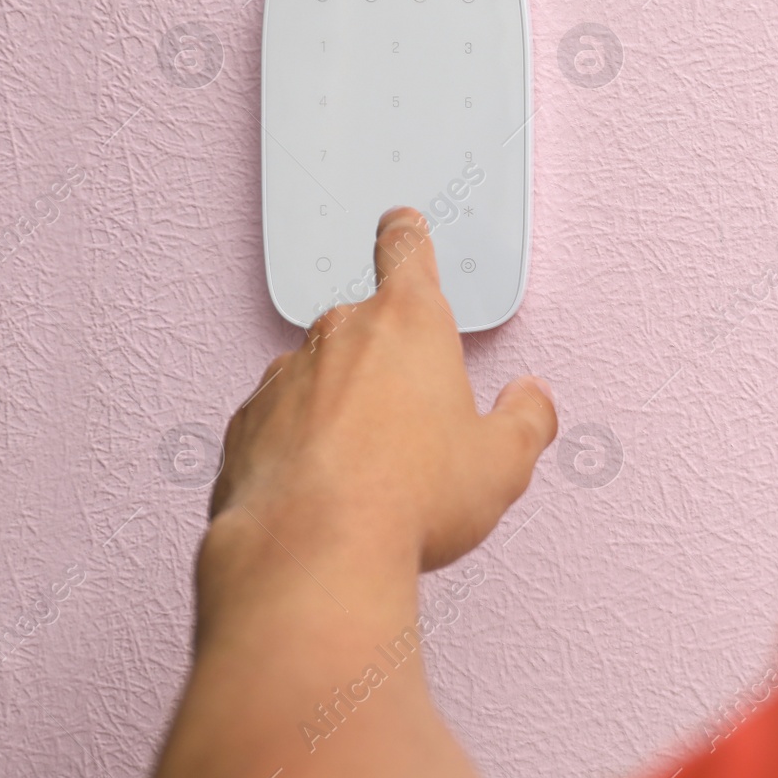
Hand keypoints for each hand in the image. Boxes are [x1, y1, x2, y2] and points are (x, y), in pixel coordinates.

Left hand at [154, 208, 553, 777]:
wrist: (311, 553)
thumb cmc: (406, 498)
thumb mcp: (501, 464)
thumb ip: (526, 421)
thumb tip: (533, 402)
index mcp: (409, 324)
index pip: (407, 253)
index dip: (407, 236)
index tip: (401, 224)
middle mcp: (340, 336)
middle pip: (363, 325)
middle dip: (385, 361)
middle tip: (412, 420)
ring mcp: (284, 379)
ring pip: (318, 377)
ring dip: (338, 406)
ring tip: (369, 471)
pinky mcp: (244, 427)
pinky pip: (278, 424)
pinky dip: (298, 446)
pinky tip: (325, 492)